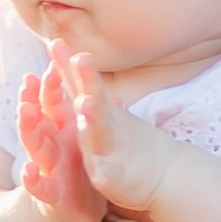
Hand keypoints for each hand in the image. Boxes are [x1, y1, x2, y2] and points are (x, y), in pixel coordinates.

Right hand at [15, 67, 97, 221]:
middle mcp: (51, 149)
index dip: (48, 86)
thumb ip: (86, 116)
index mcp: (60, 135)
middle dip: (32, 100)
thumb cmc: (79, 173)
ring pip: (35, 147)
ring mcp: (48, 170)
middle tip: (28, 80)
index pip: (51, 105)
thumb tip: (101, 87)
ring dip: (28, 129)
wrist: (78, 216)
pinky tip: (27, 170)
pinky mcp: (51, 196)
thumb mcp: (84, 140)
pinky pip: (40, 187)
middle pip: (38, 121)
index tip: (48, 64)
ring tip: (25, 112)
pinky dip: (32, 179)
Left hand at [49, 40, 171, 216]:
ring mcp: (109, 152)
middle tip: (80, 57)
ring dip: (95, 119)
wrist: (165, 175)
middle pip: (95, 100)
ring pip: (100, 134)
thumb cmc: (130, 143)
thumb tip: (78, 56)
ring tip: (86, 104)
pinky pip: (108, 176)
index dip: (68, 65)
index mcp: (99, 114)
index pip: (81, 86)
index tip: (54, 42)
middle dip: (87, 80)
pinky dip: (106, 173)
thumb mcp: (107, 113)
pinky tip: (101, 175)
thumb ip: (90, 88)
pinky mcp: (113, 179)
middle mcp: (104, 127)